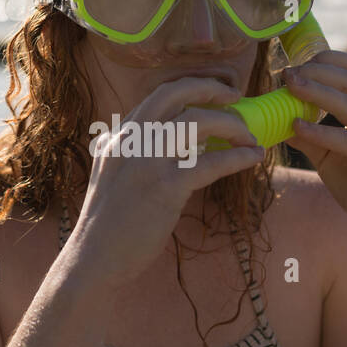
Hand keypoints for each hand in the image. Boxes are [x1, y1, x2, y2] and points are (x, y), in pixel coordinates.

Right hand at [67, 76, 263, 291]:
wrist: (93, 258)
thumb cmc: (109, 225)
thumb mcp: (113, 177)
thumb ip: (137, 156)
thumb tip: (183, 147)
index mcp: (117, 137)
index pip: (158, 96)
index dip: (191, 88)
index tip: (213, 92)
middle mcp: (130, 140)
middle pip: (176, 94)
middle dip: (211, 88)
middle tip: (235, 96)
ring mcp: (147, 161)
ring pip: (198, 122)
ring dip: (232, 125)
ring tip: (249, 137)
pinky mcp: (165, 187)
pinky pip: (211, 162)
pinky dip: (238, 157)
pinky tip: (252, 157)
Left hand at [282, 51, 346, 245]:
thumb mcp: (329, 156)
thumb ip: (309, 137)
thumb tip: (277, 121)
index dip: (327, 61)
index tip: (296, 64)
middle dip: (317, 72)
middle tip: (287, 74)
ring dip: (317, 93)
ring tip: (289, 87)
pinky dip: (322, 131)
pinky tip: (298, 127)